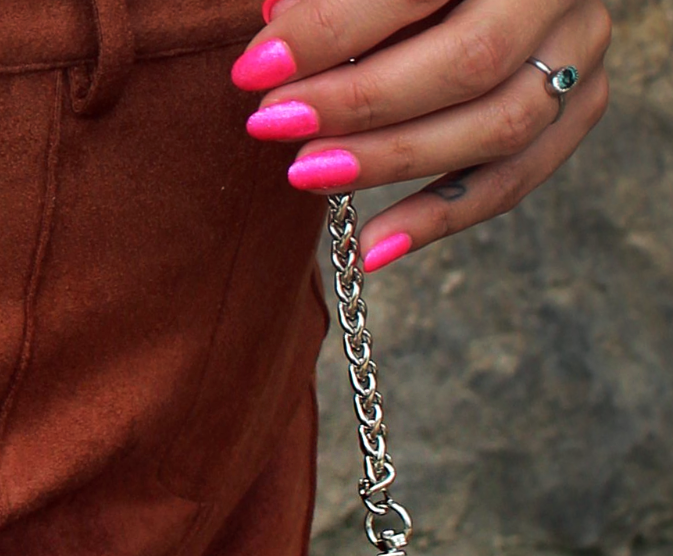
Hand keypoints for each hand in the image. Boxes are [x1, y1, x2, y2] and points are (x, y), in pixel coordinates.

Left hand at [231, 0, 610, 269]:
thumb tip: (277, 22)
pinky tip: (371, 248)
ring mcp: (581, 48)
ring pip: (500, 125)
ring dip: (392, 161)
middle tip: (273, 124)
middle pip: (471, 60)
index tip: (255, 70)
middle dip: (360, 103)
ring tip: (307, 173)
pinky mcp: (583, 104)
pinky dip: (439, 219)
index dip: (331, 30)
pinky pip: (514, 180)